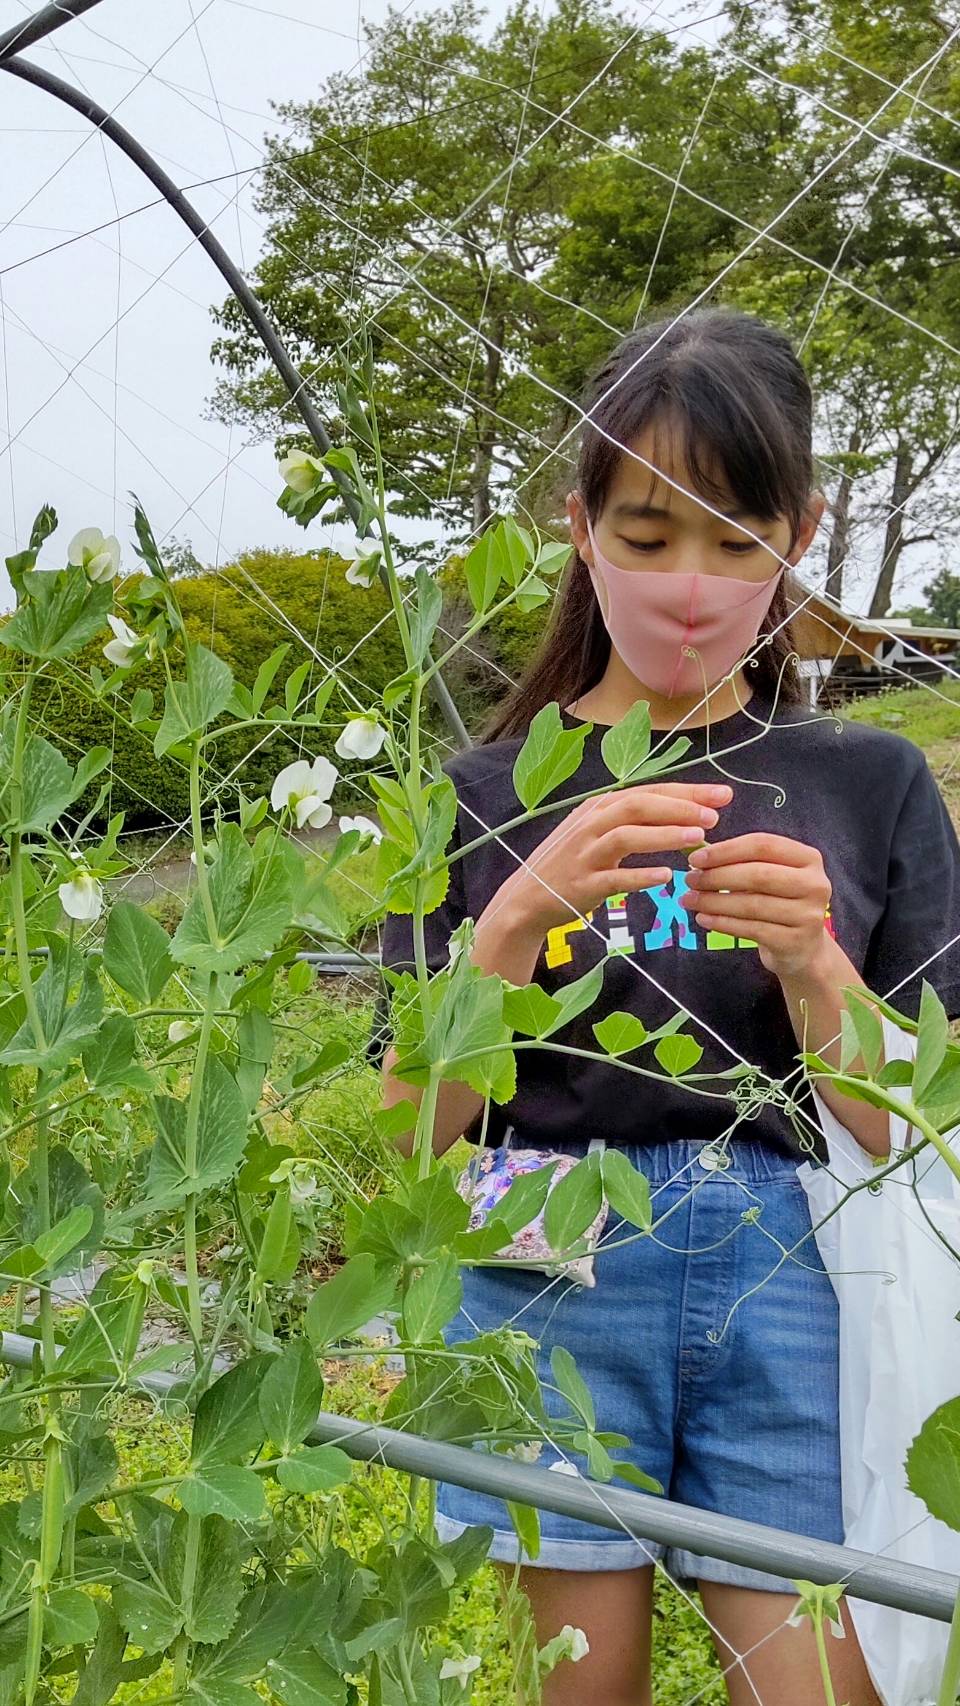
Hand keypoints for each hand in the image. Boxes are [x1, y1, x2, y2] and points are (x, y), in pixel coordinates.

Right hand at [500, 780, 732, 937]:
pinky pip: (615, 878)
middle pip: (638, 806)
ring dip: (664, 835)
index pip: (648, 791)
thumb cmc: (574, 861)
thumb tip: (687, 812)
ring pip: (627, 836)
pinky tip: (667, 876)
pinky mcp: (583, 884)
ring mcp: (585, 853)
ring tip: (698, 838)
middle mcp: (591, 824)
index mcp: (599, 806)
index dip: (687, 792)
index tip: (723, 795)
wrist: (530, 895)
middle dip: (679, 808)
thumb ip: (636, 820)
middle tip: (714, 815)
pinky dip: (641, 875)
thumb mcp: (600, 831)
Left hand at [680, 832, 830, 978]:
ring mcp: (808, 915)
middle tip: (690, 879)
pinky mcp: (795, 941)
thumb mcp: (771, 877)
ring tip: (690, 899)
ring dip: (714, 901)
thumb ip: (743, 862)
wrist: (804, 949)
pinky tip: (703, 919)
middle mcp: (815, 884)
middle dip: (717, 876)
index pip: (763, 845)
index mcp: (808, 858)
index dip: (726, 850)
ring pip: (752, 904)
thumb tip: (699, 856)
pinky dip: (722, 923)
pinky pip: (751, 929)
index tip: (696, 858)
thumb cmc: (779, 904)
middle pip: (758, 874)